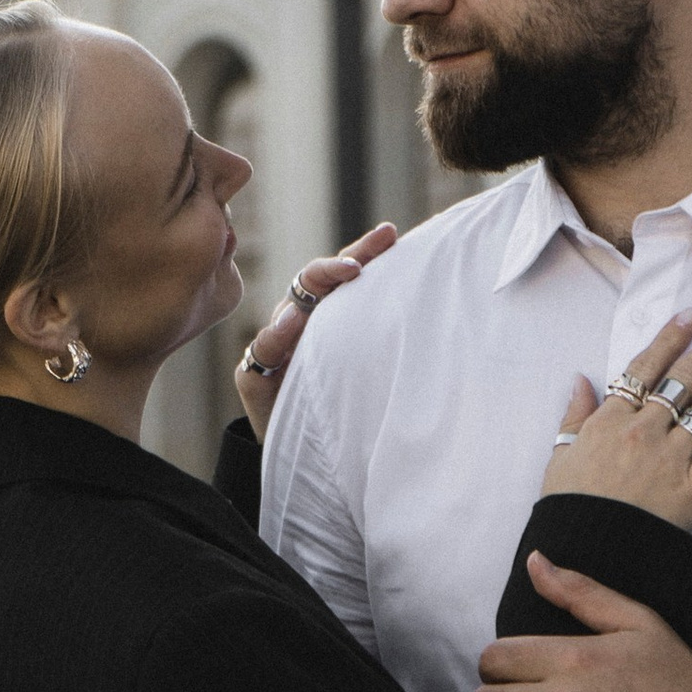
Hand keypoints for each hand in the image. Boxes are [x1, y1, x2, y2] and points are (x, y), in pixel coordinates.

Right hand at [233, 222, 398, 441]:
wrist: (311, 458)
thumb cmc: (347, 408)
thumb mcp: (371, 373)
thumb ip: (387, 338)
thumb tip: (436, 307)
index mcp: (329, 316)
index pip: (345, 274)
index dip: (365, 251)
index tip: (389, 233)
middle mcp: (300, 322)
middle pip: (314, 281)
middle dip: (337, 265)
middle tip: (359, 263)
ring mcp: (275, 346)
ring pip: (289, 307)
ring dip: (309, 290)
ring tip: (334, 279)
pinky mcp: (254, 374)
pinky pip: (263, 351)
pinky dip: (276, 335)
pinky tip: (290, 323)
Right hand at [540, 312, 691, 527]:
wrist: (585, 552)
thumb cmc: (570, 508)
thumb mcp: (559, 457)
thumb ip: (574, 416)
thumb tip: (582, 380)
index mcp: (611, 420)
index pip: (645, 368)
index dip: (670, 339)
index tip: (690, 316)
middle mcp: (644, 430)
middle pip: (685, 377)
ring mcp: (671, 457)